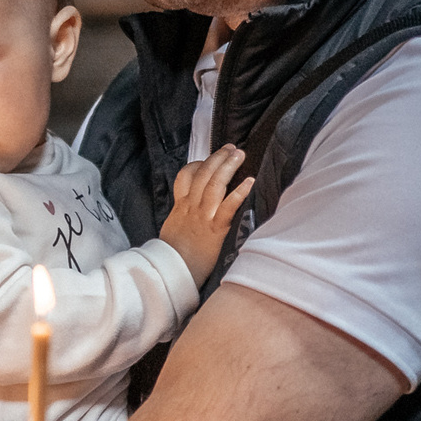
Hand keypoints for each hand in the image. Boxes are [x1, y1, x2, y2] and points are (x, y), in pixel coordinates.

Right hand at [160, 144, 252, 284]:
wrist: (172, 272)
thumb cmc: (173, 255)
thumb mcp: (171, 230)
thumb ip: (180, 217)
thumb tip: (187, 212)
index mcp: (181, 207)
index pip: (185, 177)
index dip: (198, 164)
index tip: (209, 158)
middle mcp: (191, 207)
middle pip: (203, 174)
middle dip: (217, 158)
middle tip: (231, 148)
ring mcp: (203, 216)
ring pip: (214, 184)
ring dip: (227, 167)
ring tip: (239, 155)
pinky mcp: (215, 229)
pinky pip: (227, 207)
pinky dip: (238, 192)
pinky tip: (249, 182)